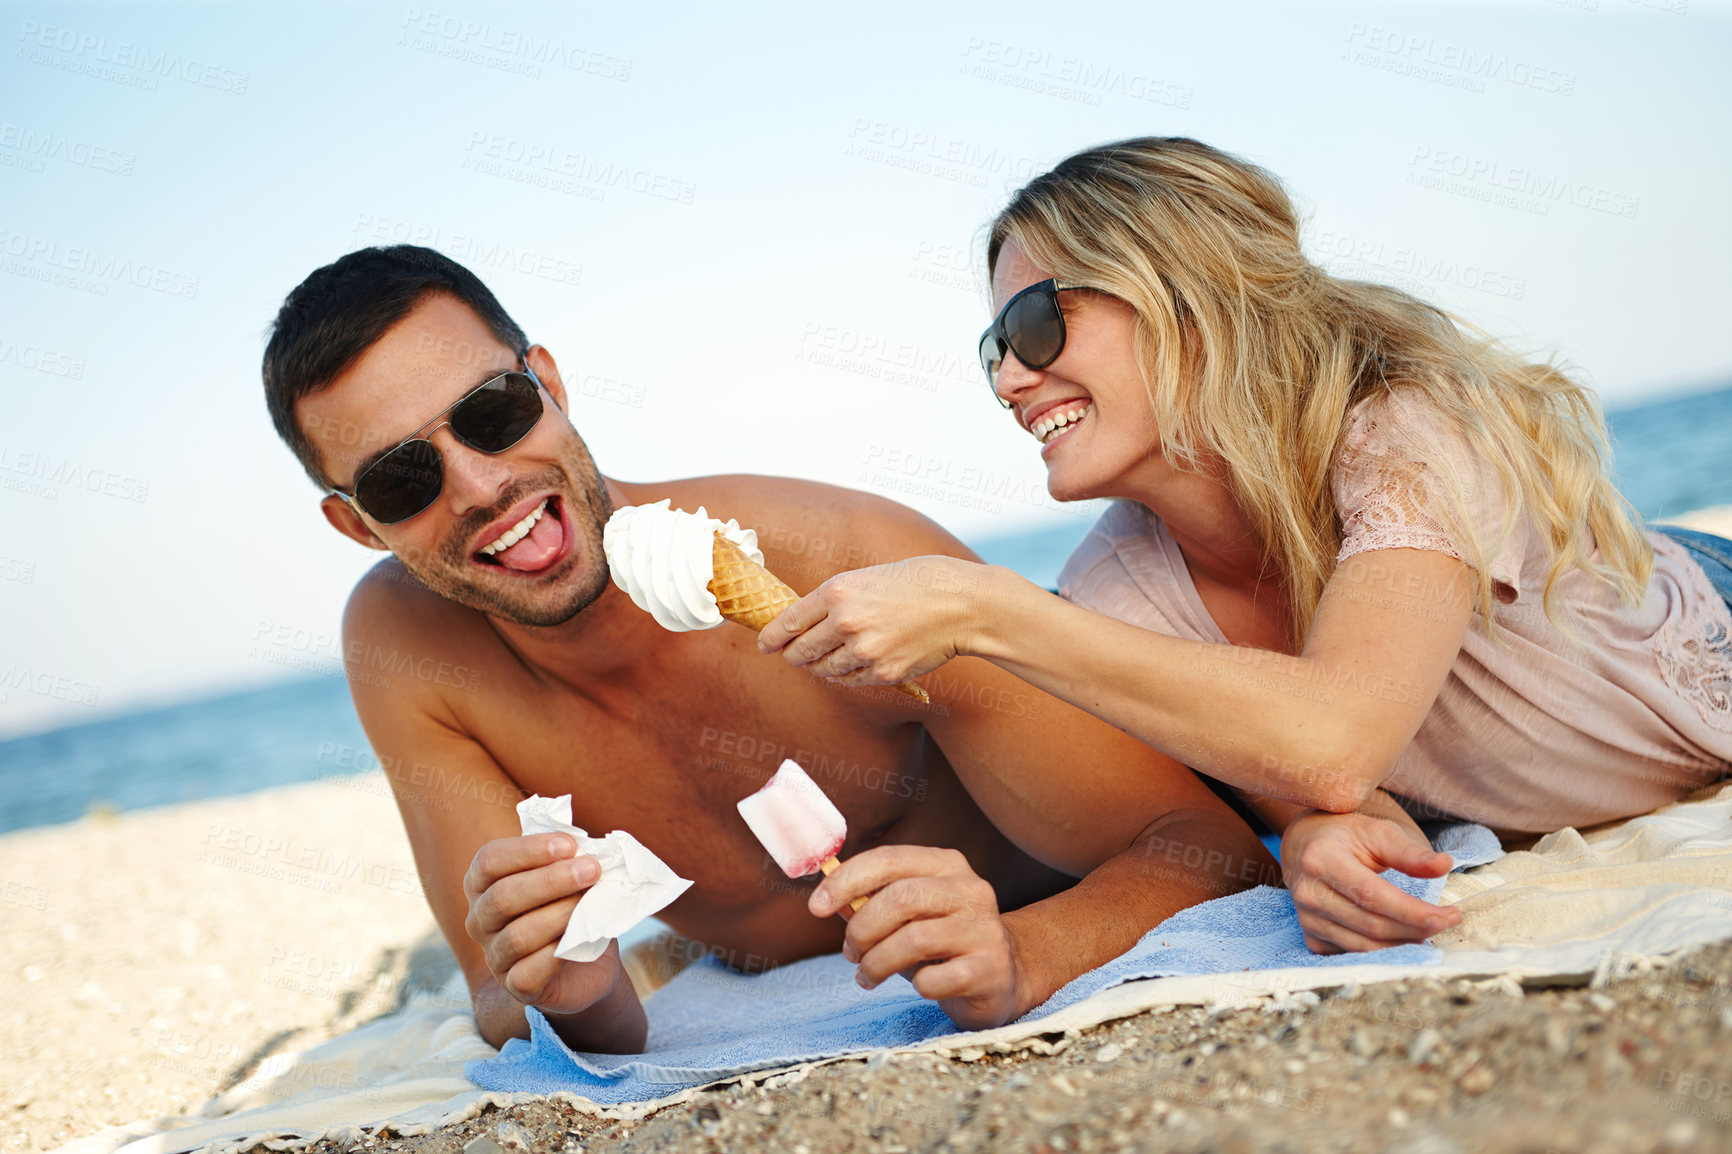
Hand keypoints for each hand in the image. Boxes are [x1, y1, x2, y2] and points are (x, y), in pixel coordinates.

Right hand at [463, 833, 622, 1015]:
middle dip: (551, 880)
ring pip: (517, 936)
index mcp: (484, 883)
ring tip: (589, 902)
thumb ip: (570, 861)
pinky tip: (576, 940)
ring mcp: (494, 955)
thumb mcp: (570, 878)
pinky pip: (526, 974)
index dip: (528, 850)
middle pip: (502, 897)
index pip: (489, 860)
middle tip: (591, 869)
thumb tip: (586, 851)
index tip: (569, 845)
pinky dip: (554, 956)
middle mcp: (480, 919)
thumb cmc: (573, 908)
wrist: (589, 965)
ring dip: (559, 915)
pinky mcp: (514, 986)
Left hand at [758, 556, 985, 687]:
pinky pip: (851, 681)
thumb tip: (803, 624)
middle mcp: (846, 623)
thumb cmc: (916, 583)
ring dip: (819, 667)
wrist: (961, 604)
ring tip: (824, 659)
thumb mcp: (867, 577)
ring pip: (824, 670)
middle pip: (801, 652)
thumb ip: (834, 599)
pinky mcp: (884, 673)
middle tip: (792, 655)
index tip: (765, 645)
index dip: (772, 637)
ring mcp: (865, 651)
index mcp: (837, 592)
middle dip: (793, 655)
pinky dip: (845, 675)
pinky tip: (851, 664)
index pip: (789, 622)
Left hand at [811, 845, 1026, 1029]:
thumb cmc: (941, 943)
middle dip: (861, 929)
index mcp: (946, 865)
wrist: (1002, 977)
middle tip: (850, 953)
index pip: (888, 860)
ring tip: (868, 976)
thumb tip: (827, 898)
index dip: (845, 880)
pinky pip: (936, 979)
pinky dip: (917, 986)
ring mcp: (985, 928)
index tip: (815, 906)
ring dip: (877, 963)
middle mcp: (970, 889)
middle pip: (899, 898)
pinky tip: (919, 987)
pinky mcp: (992, 969)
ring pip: (914, 939)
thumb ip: (871, 903)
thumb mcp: (906, 916)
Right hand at [1282, 811, 1461, 953]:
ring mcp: (1306, 918)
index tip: (1447, 915)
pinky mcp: (1311, 936)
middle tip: (1446, 922)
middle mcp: (1308, 892)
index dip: (1412, 911)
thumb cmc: (1345, 837)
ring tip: (1427, 930)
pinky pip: (1352, 954)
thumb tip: (1445, 865)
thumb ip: (1409, 852)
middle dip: (1415, 929)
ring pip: (1364, 946)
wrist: (1304, 846)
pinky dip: (1382, 951)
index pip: (1372, 895)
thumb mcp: (1376, 832)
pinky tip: (1401, 938)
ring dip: (1403, 944)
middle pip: (1371, 925)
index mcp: (1322, 860)